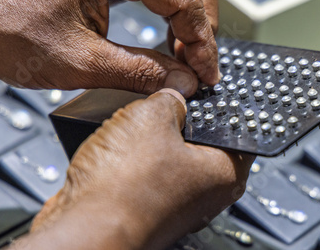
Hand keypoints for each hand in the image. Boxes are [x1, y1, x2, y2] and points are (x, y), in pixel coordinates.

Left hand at [0, 0, 218, 95]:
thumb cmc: (8, 29)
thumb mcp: (83, 62)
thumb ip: (143, 72)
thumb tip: (185, 82)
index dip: (201, 40)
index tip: (205, 74)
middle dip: (203, 21)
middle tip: (200, 63)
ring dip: (190, 18)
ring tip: (185, 58)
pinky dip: (172, 17)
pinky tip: (167, 44)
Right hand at [10, 89, 252, 248]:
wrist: (82, 232)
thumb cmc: (122, 190)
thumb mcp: (151, 118)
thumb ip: (171, 98)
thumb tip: (176, 91)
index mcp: (225, 172)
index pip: (238, 129)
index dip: (221, 102)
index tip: (207, 88)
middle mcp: (206, 193)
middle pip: (203, 140)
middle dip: (183, 117)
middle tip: (168, 99)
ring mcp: (176, 203)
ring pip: (172, 155)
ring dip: (156, 137)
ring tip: (139, 124)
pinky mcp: (148, 207)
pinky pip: (149, 171)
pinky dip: (138, 158)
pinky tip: (122, 147)